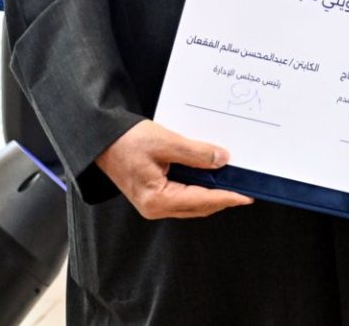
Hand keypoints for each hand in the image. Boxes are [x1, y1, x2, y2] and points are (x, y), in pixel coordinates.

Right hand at [94, 120, 254, 219]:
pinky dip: (200, 188)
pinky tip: (210, 175)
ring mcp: (154, 204)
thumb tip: (222, 160)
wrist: (101, 140)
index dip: (228, 197)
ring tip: (233, 180)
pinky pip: (184, 195)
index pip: (202, 201)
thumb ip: (196, 153)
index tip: (248, 194)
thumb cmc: (126, 141)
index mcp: (157, 200)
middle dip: (224, 197)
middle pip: (199, 206)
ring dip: (212, 193)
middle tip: (246, 187)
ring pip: (193, 203)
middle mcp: (155, 208)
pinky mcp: (153, 195)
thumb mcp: (166, 142)